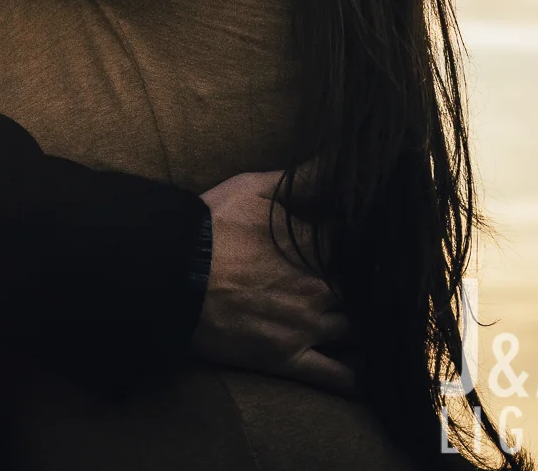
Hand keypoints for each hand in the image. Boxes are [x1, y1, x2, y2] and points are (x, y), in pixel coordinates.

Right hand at [192, 170, 353, 393]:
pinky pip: (336, 376)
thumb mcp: (252, 188)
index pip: (360, 248)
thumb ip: (303, 177)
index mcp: (318, 245)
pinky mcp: (288, 357)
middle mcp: (324, 286)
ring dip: (360, 327)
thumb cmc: (209, 227)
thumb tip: (342, 159)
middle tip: (360, 287)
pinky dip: (355, 378)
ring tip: (363, 326)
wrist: (172, 274)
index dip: (362, 249)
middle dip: (365, 289)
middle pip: (363, 291)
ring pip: (356, 330)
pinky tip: (364, 376)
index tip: (361, 250)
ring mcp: (309, 325)